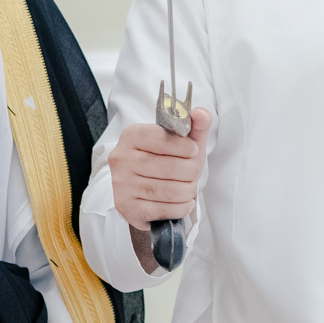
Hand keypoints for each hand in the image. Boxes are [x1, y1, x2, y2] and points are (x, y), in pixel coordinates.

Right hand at [110, 107, 212, 271]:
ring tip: (189, 189)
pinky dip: (181, 207)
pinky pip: (163, 209)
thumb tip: (202, 113)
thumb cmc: (165, 163)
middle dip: (190, 173)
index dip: (184, 146)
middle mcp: (121, 158)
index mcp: (131, 135)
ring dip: (187, 192)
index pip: (162, 138)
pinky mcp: (126, 207)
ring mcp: (122, 184)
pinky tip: (183, 202)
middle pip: (169, 167)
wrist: (145, 194)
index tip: (193, 151)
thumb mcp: (182, 142)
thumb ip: (194, 126)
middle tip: (193, 174)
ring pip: (168, 190)